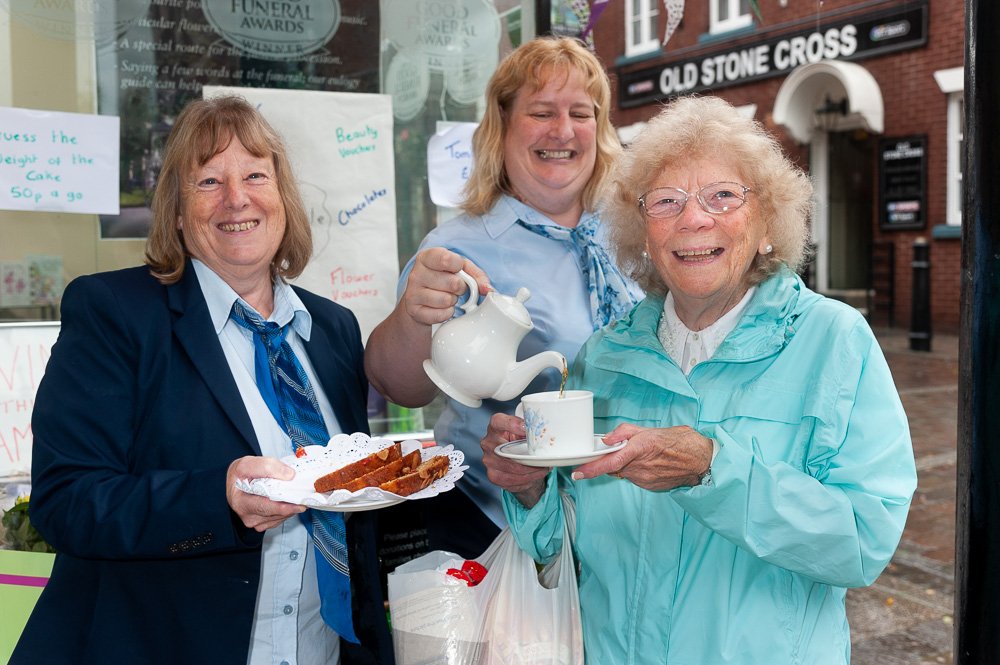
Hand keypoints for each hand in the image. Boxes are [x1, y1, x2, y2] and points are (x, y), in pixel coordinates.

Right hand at [226, 456, 305, 531]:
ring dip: (291, 507)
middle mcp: (247, 516)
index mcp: (241, 503)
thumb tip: (288, 475)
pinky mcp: (263, 522)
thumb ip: (268, 467)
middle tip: (305, 497)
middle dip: (292, 505)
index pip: (266, 507)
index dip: (285, 506)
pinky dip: (287, 510)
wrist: (236, 480)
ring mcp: (255, 521)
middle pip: (276, 513)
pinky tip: (288, 500)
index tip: (300, 503)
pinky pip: (280, 518)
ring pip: (280, 517)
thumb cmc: (240, 474)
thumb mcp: (248, 464)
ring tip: (296, 495)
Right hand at [400, 248, 490, 326]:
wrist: (422, 299)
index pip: (446, 259)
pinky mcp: (414, 311)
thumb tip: (487, 289)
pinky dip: (447, 313)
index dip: (458, 267)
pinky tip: (442, 307)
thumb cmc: (443, 279)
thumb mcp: (460, 269)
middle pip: (452, 283)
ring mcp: (413, 293)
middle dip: (459, 287)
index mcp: (426, 257)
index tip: (457, 270)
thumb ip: (476, 275)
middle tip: (454, 287)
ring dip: (452, 300)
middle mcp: (416, 274)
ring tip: (447, 296)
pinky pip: (441, 314)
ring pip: (447, 300)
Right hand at [481, 413, 549, 507]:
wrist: (516, 463)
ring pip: (513, 467)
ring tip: (543, 467)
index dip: (511, 424)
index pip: (498, 421)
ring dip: (531, 469)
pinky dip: (528, 478)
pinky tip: (535, 474)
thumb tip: (541, 432)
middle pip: (507, 450)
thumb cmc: (519, 444)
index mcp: (495, 427)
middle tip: (541, 458)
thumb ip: (530, 430)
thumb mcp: (524, 433)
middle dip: (528, 456)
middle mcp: (488, 443)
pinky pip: (513, 479)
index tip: (526, 428)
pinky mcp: (493, 475)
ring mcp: (489, 460)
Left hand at [571, 424, 712, 490]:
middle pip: (613, 468)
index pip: (609, 462)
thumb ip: (624, 432)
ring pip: (623, 473)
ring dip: (625, 465)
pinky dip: (636, 471)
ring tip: (642, 455)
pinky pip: (634, 479)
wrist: (700, 460)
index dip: (591, 468)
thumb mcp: (650, 429)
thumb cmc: (678, 442)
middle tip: (621, 451)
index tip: (578, 472)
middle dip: (611, 461)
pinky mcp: (650, 487)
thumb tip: (606, 439)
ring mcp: (645, 480)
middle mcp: (640, 467)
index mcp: (640, 449)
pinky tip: (649, 464)